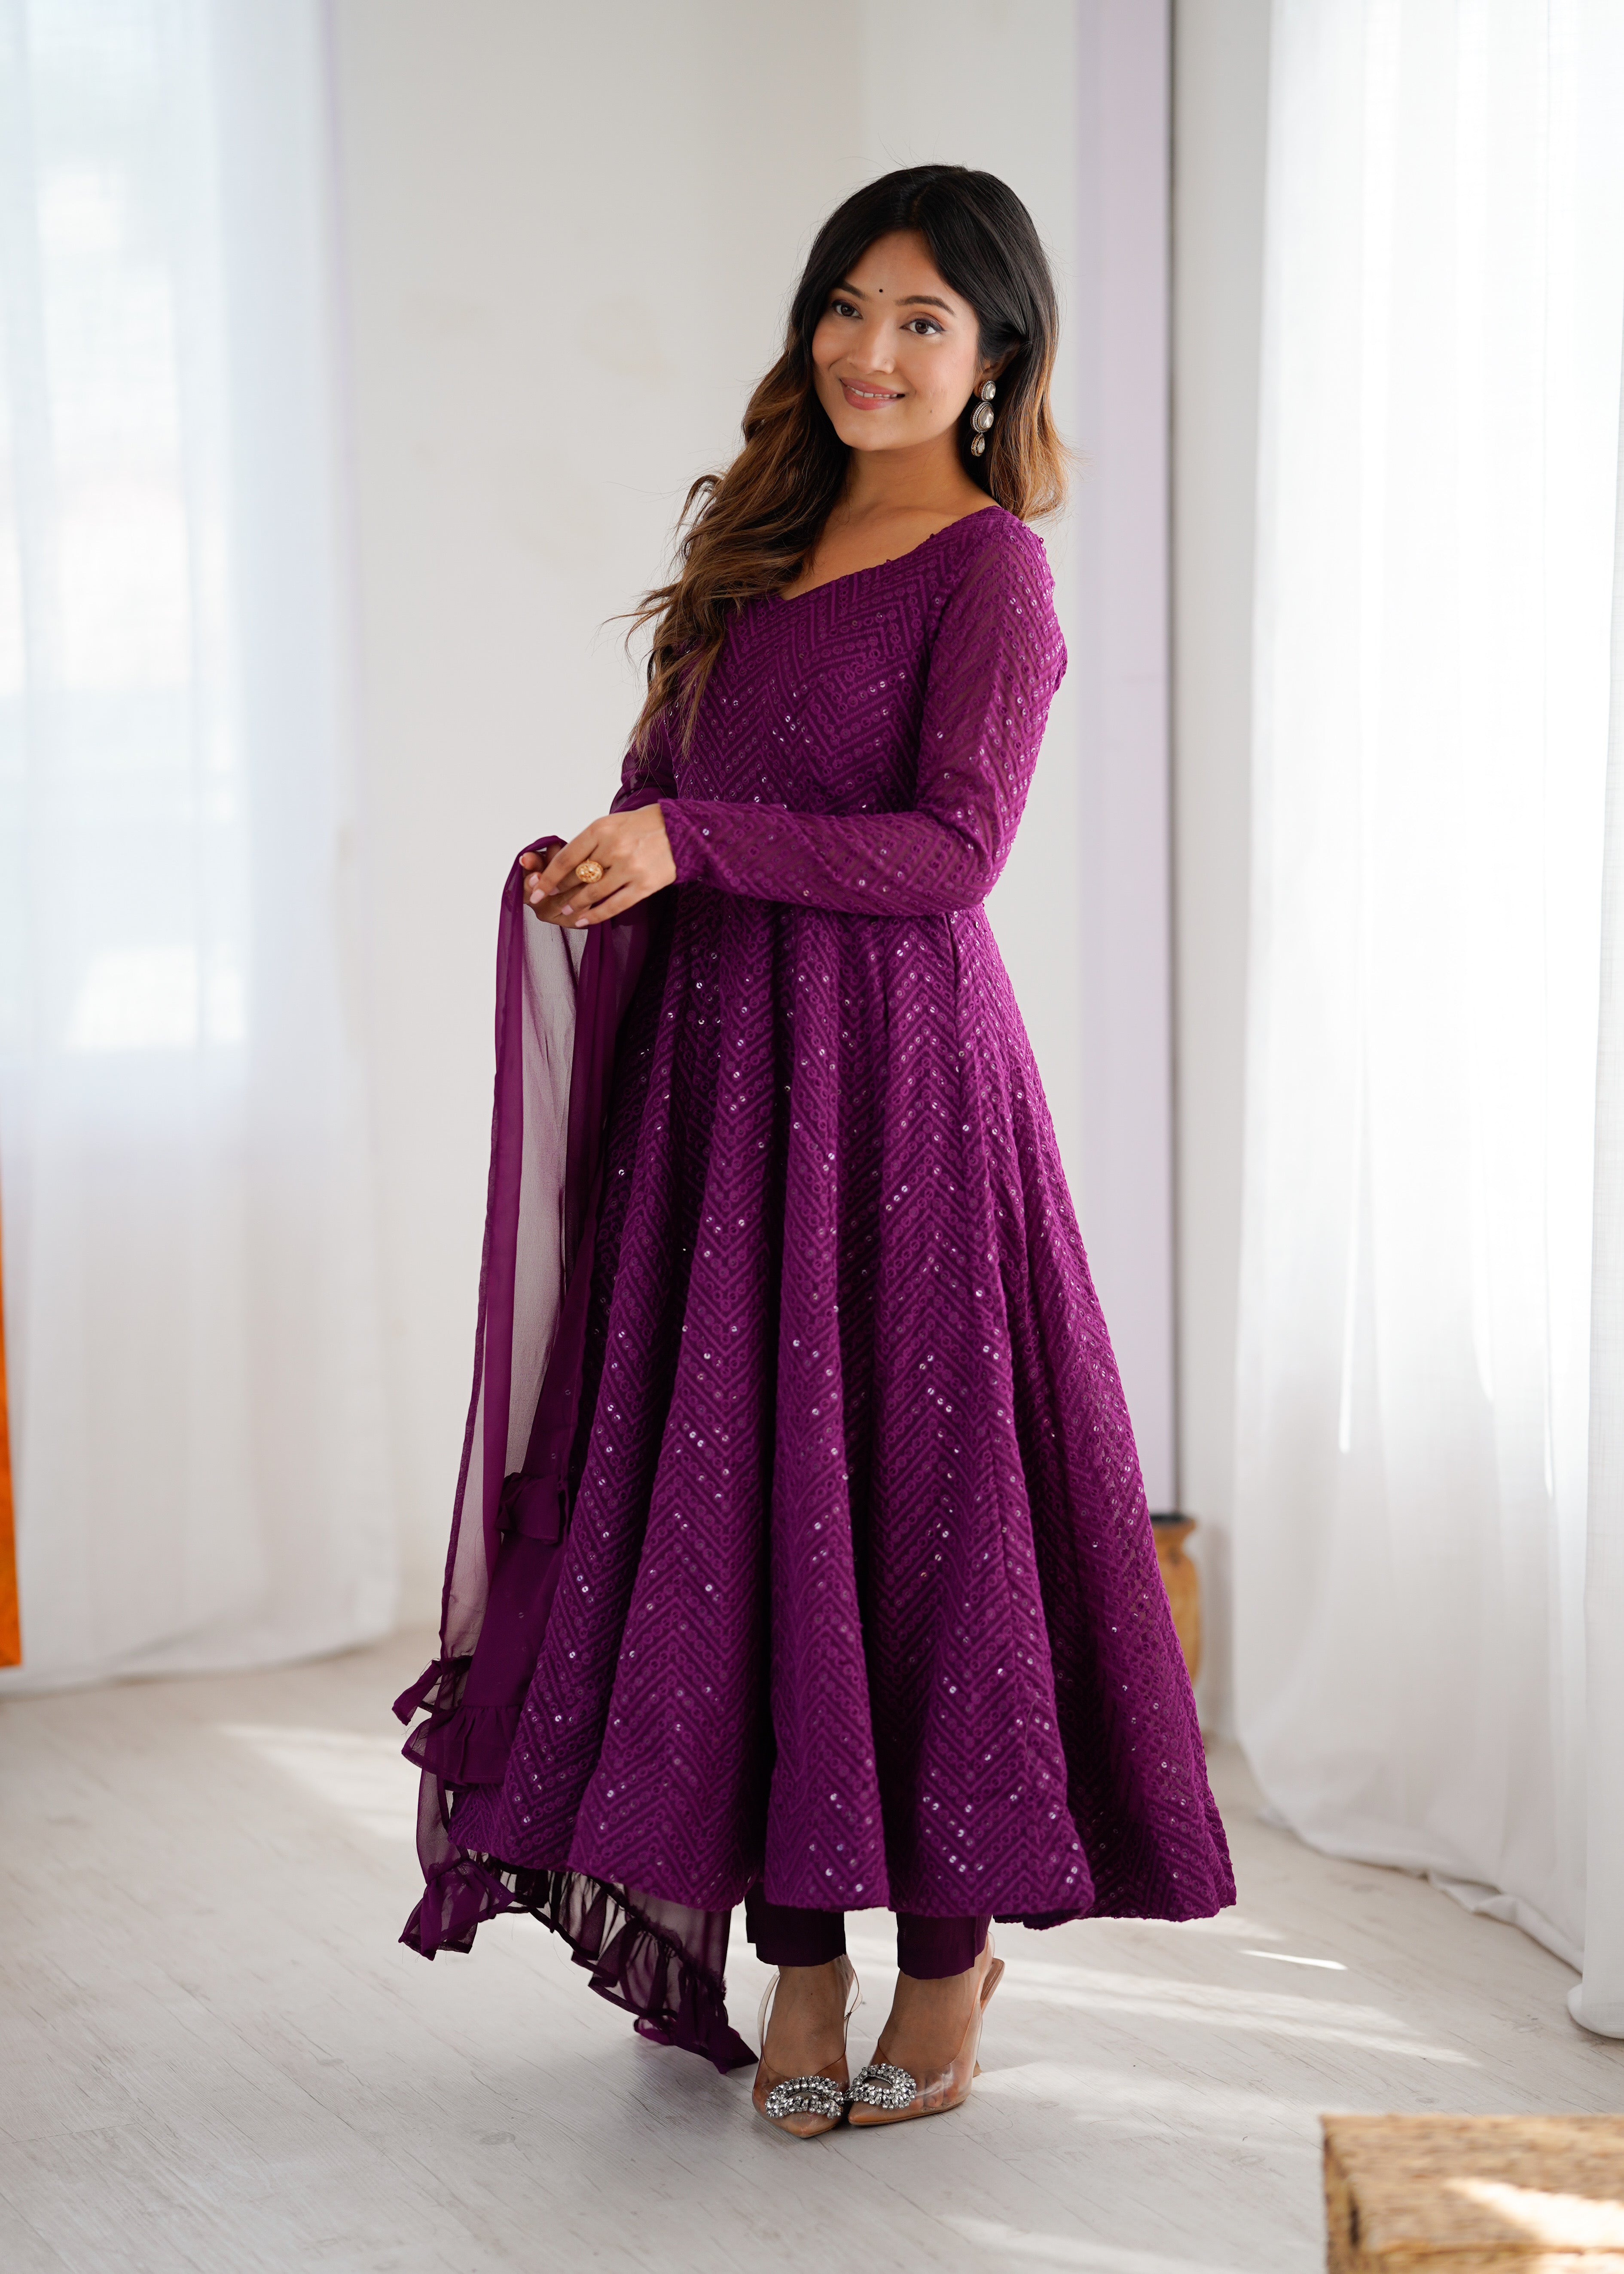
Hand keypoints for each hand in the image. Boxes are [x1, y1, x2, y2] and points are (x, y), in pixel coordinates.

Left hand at [520, 804, 676, 926]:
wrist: (682, 830)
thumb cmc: (643, 826)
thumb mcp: (611, 824)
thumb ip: (589, 843)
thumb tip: (565, 865)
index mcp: (600, 829)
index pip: (565, 858)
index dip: (547, 877)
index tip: (535, 888)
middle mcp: (613, 848)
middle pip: (576, 877)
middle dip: (559, 892)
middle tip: (548, 901)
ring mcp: (629, 868)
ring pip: (592, 893)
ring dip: (575, 904)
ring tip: (566, 910)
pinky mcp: (644, 885)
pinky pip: (614, 905)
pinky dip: (596, 915)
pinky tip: (583, 920)